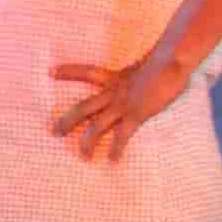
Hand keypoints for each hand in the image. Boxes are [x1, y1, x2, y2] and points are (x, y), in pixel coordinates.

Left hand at [48, 50, 189, 164]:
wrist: (171, 61)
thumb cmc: (165, 61)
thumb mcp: (147, 64)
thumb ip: (141, 72)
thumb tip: (150, 70)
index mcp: (115, 78)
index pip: (86, 72)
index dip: (68, 71)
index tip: (50, 72)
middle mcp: (113, 92)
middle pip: (82, 108)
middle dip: (67, 121)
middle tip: (54, 132)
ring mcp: (123, 104)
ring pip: (96, 126)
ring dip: (87, 142)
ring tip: (83, 156)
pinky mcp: (136, 114)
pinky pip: (121, 136)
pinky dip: (116, 149)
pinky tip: (113, 160)